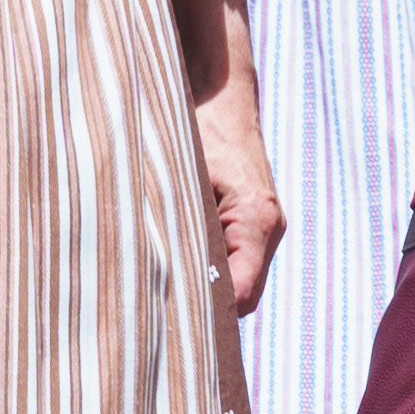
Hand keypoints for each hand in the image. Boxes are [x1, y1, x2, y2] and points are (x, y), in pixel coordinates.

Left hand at [166, 0, 286, 319]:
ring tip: (154, 301)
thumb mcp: (174, 174)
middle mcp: (268, 226)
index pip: (240, 297)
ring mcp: (262, 223)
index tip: (164, 332)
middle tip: (150, 326)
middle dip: (199, 311)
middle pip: (239, 297)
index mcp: (256, 219)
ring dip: (201, 289)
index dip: (204, 318)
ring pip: (235, 280)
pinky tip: (168, 271)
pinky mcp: (248, 216)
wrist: (215, 81)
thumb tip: (146, 280)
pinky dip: (205, 270)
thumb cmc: (192, 120)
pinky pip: (232, 260)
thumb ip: (170, 226)